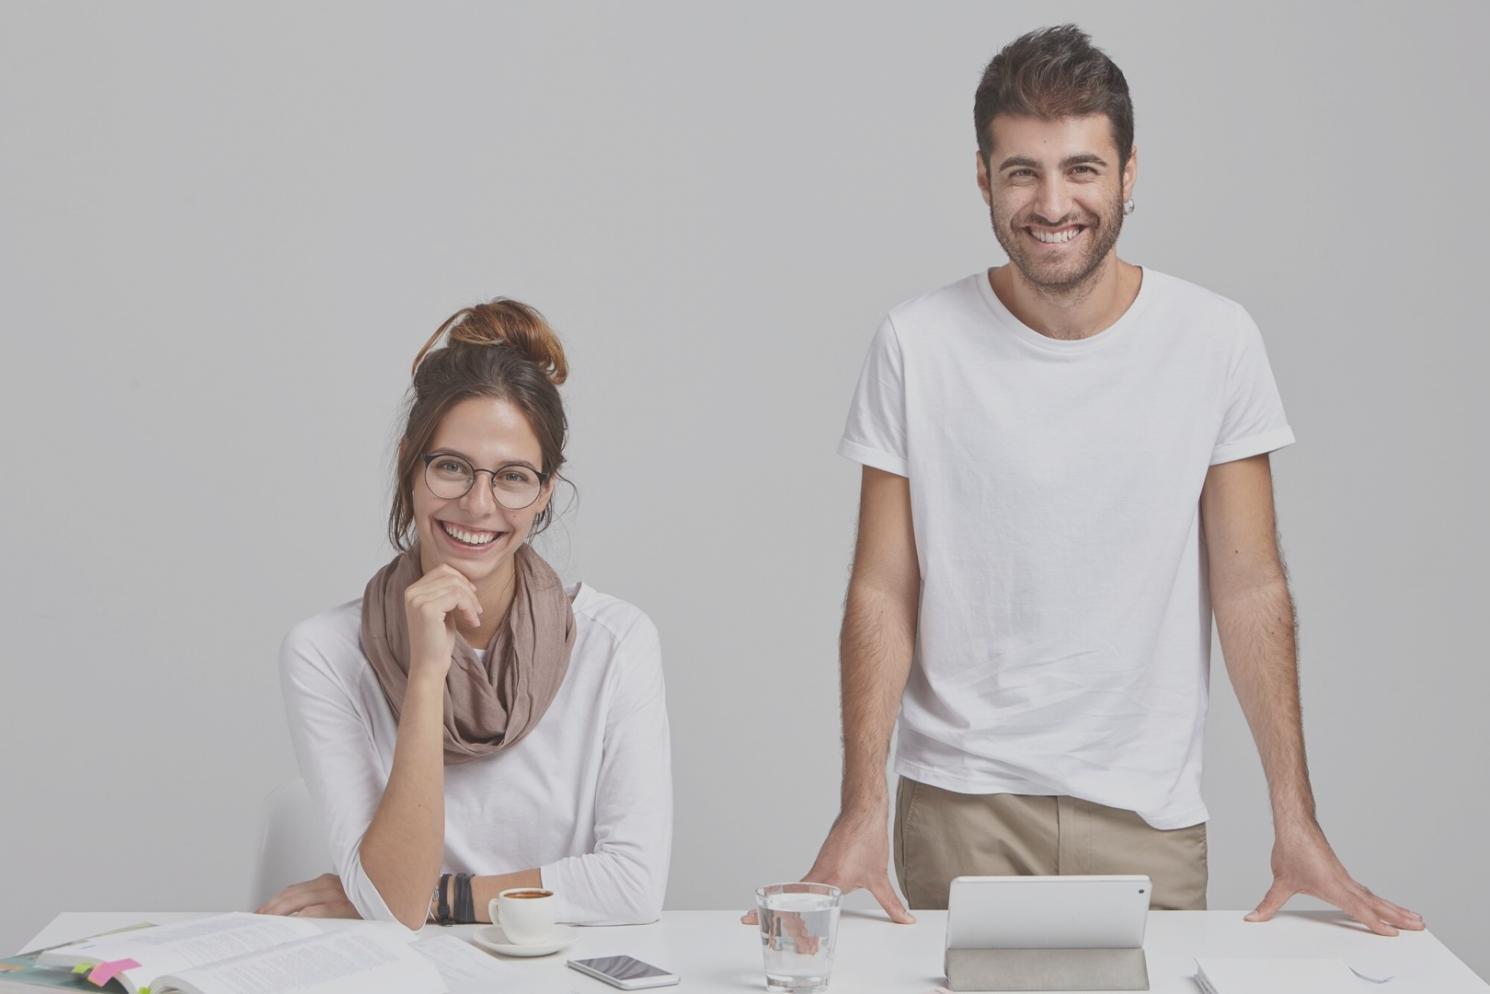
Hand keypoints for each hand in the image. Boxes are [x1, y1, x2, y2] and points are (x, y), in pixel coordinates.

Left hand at [256, 873, 361, 918]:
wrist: (396, 901)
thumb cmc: (371, 902)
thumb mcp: (344, 899)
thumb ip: (323, 903)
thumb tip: (298, 917)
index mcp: (329, 883)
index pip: (293, 891)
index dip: (274, 901)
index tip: (260, 912)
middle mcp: (331, 885)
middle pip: (291, 895)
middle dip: (270, 907)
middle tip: (255, 920)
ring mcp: (339, 894)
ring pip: (300, 900)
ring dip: (280, 910)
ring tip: (265, 922)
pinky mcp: (347, 905)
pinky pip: (320, 910)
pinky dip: (303, 915)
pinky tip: (292, 921)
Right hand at [404, 564, 481, 678]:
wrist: (429, 665)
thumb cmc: (438, 640)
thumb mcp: (442, 610)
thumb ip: (446, 592)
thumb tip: (463, 577)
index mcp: (412, 590)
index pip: (442, 569)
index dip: (461, 579)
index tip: (472, 595)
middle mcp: (411, 592)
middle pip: (450, 576)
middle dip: (469, 591)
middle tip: (477, 609)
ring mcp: (417, 599)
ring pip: (456, 586)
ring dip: (471, 601)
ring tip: (475, 617)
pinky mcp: (427, 609)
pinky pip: (457, 597)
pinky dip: (469, 608)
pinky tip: (472, 622)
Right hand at [741, 806, 914, 925]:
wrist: (863, 811)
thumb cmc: (868, 838)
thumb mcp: (879, 877)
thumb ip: (891, 903)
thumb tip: (906, 919)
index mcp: (830, 881)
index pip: (801, 906)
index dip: (786, 921)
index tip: (759, 921)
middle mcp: (818, 876)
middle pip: (791, 902)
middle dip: (775, 917)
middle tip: (748, 922)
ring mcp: (816, 869)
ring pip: (793, 893)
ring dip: (781, 906)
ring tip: (757, 917)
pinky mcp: (818, 864)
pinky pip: (801, 885)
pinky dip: (791, 896)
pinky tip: (786, 903)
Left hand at [1245, 824, 1422, 935]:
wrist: (1295, 823)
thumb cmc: (1291, 848)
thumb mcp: (1280, 882)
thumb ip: (1268, 905)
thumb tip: (1253, 918)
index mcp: (1332, 885)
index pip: (1357, 908)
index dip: (1374, 922)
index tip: (1393, 933)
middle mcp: (1343, 882)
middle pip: (1375, 903)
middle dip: (1398, 916)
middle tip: (1420, 925)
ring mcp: (1345, 878)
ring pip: (1374, 897)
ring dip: (1395, 908)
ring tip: (1415, 919)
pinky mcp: (1342, 874)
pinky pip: (1366, 891)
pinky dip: (1379, 901)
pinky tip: (1385, 906)